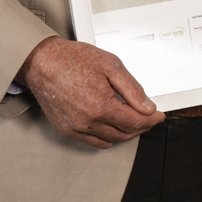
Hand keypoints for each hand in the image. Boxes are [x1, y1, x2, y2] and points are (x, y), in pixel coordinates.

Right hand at [17, 37, 164, 148]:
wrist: (41, 61)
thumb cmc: (73, 59)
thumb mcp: (111, 65)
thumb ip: (132, 89)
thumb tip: (148, 107)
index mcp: (100, 105)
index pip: (135, 122)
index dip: (151, 120)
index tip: (159, 116)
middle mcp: (87, 121)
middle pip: (124, 134)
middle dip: (142, 127)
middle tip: (150, 118)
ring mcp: (74, 128)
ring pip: (109, 141)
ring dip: (126, 134)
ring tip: (134, 122)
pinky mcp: (65, 129)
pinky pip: (92, 142)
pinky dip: (107, 138)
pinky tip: (113, 127)